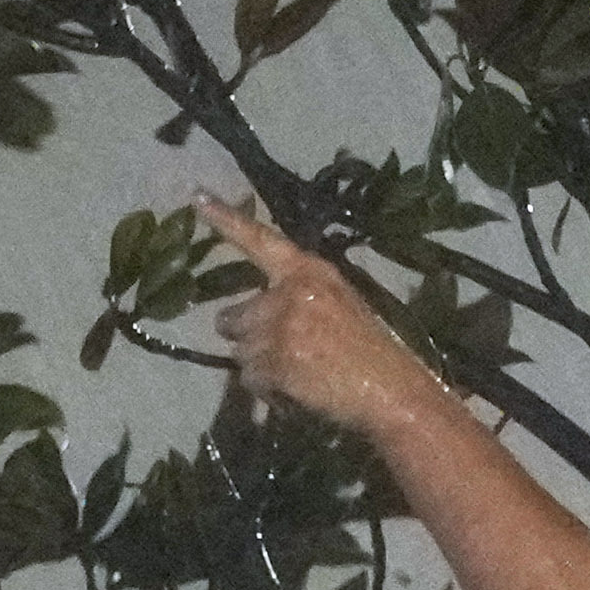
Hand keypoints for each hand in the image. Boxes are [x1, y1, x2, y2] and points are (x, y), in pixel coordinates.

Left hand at [188, 198, 435, 437]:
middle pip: (234, 315)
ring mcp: (281, 329)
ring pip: (240, 352)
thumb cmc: (374, 349)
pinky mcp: (276, 363)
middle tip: (280, 352)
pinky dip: (268, 391)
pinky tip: (296, 392)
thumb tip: (259, 309)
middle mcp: (289, 293)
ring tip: (298, 375)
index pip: (260, 240)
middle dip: (247, 336)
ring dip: (261, 366)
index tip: (197, 197)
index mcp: (310, 271)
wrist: (393, 390)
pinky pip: (250, 379)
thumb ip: (300, 295)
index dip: (226, 220)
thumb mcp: (341, 302)